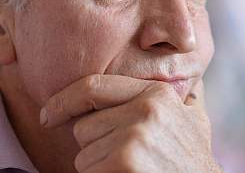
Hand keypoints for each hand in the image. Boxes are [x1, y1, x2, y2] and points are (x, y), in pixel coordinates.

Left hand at [40, 74, 222, 172]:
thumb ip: (187, 96)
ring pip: (84, 152)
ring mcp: (135, 134)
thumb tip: (191, 81)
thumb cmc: (192, 159)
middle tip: (126, 156)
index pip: (94, 87)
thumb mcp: (195, 120)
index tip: (48, 114)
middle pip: (85, 125)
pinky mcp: (125, 161)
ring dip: (99, 165)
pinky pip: (86, 170)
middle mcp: (146, 108)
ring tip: (131, 168)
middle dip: (96, 144)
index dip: (64, 100)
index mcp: (157, 93)